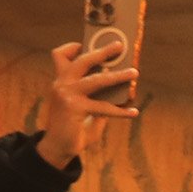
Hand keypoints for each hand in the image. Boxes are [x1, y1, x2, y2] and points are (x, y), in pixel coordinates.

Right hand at [35, 34, 136, 169]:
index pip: (60, 55)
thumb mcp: (85, 107)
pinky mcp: (75, 108)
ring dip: (118, 76)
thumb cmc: (73, 126)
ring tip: (134, 73)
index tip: (88, 44)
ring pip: (97, 80)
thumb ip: (98, 95)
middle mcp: (61, 84)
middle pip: (81, 60)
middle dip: (102, 51)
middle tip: (120, 45)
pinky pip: (104, 107)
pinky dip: (121, 110)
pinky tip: (133, 112)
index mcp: (61, 81)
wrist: (58, 147)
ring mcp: (67, 95)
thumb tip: (122, 86)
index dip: (73, 47)